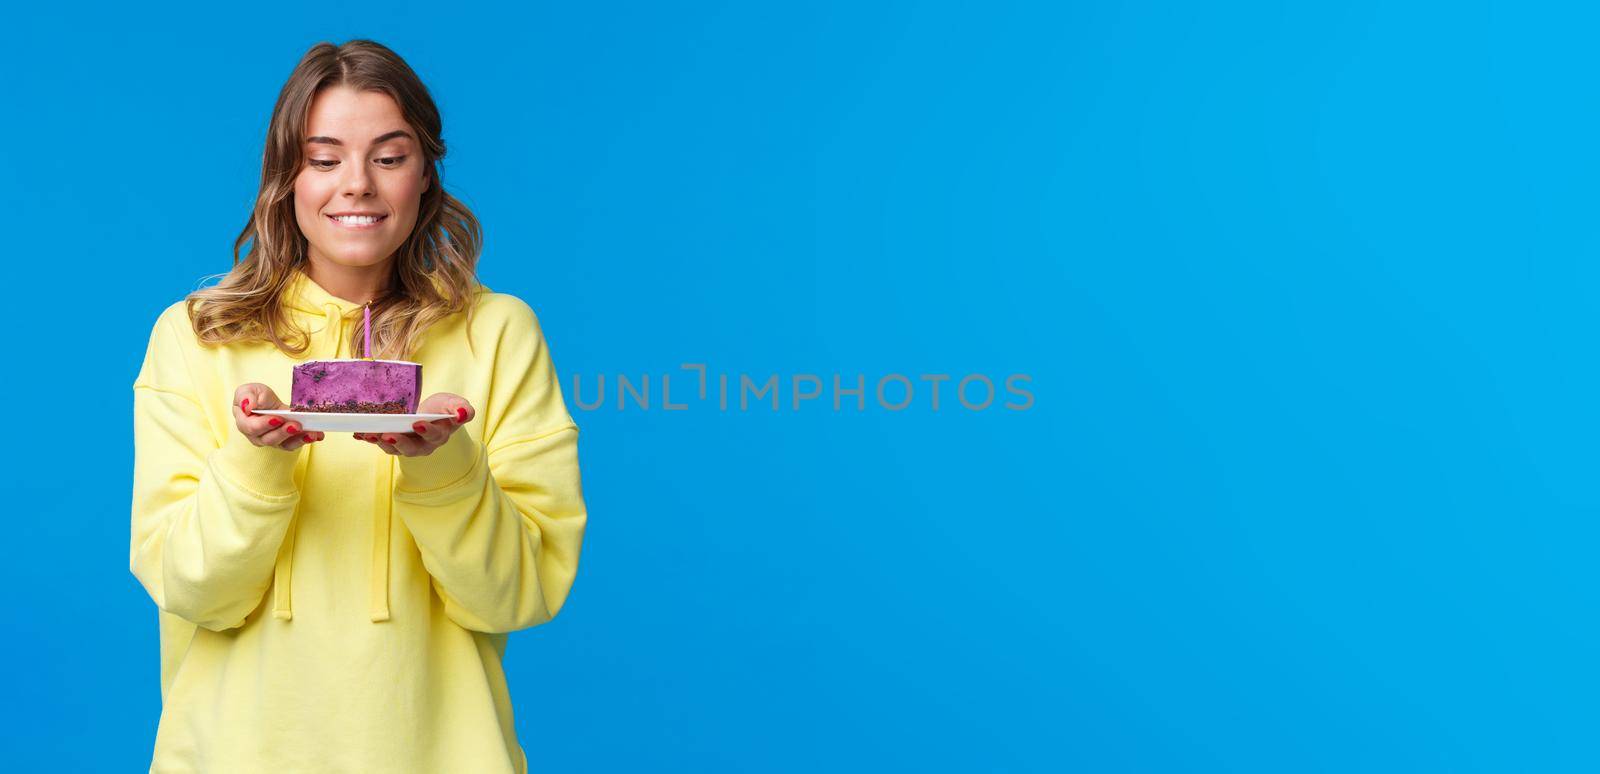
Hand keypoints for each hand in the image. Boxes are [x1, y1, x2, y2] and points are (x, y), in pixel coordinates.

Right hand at [234, 383, 323, 449]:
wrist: (266, 402)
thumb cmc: (255, 397)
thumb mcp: (247, 391)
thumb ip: (245, 397)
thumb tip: (248, 407)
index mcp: (244, 423)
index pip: (251, 427)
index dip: (264, 424)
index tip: (277, 418)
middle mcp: (257, 436)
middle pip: (269, 439)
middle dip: (284, 432)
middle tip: (296, 425)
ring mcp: (272, 440)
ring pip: (284, 444)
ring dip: (299, 439)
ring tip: (311, 433)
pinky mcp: (285, 442)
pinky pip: (295, 444)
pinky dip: (307, 439)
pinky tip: (317, 435)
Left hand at [355, 393, 475, 456]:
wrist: (430, 414)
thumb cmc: (443, 409)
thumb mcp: (454, 403)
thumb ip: (463, 408)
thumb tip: (463, 413)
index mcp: (440, 435)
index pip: (435, 436)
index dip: (428, 431)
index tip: (418, 424)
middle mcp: (424, 445)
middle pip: (411, 448)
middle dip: (399, 442)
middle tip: (388, 435)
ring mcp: (407, 446)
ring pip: (394, 448)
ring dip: (380, 442)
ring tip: (369, 434)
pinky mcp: (393, 442)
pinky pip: (380, 442)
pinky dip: (369, 438)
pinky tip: (358, 434)